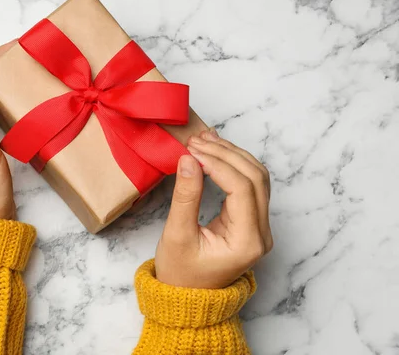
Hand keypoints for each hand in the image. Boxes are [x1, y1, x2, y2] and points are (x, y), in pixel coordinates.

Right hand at [155, 129, 272, 288]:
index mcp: (247, 242)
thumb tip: (188, 160)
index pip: (241, 188)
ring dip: (233, 156)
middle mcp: (261, 234)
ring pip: (257, 178)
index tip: (192, 151)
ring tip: (205, 141)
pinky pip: (251, 185)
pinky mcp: (252, 222)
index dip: (218, 164)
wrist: (187, 297)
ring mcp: (260, 228)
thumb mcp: (177, 235)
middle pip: (255, 178)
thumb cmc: (180, 273)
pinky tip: (215, 152)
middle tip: (197, 142)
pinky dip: (234, 165)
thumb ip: (185, 196)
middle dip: (226, 154)